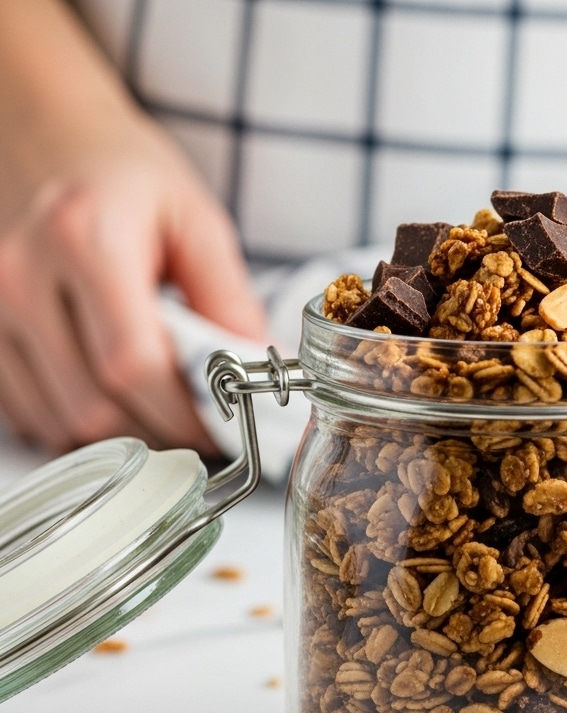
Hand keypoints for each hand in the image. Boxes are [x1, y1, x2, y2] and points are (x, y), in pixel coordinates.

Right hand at [0, 125, 266, 452]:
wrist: (47, 136)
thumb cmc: (127, 178)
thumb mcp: (197, 221)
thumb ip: (229, 300)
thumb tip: (254, 373)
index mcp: (86, 239)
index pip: (132, 365)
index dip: (182, 414)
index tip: (221, 428)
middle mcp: (23, 276)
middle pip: (92, 406)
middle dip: (157, 430)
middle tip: (196, 422)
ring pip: (58, 421)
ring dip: (118, 434)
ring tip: (156, 403)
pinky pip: (26, 413)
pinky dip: (74, 421)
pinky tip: (108, 391)